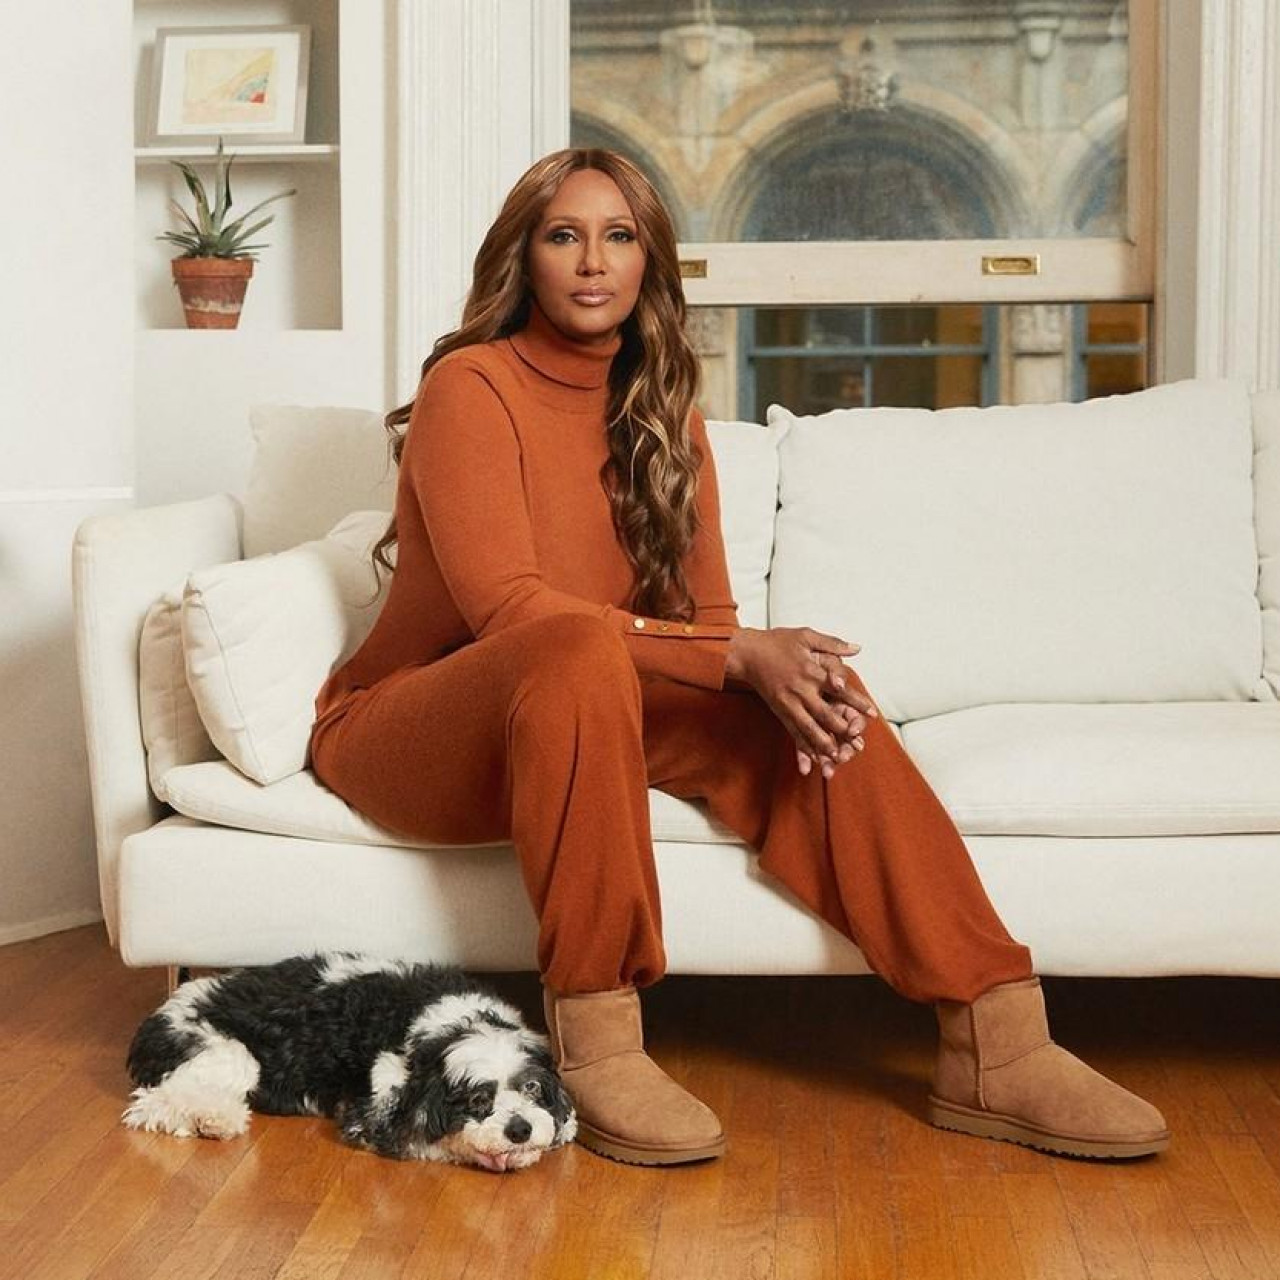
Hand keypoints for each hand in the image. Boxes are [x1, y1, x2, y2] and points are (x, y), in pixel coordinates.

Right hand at [724, 627, 878, 776]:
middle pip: (824, 713)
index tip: (872, 713)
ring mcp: (788, 703)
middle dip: (841, 729)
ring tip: (836, 756)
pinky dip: (803, 745)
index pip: (839, 688)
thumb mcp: (806, 635)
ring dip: (823, 743)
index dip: (857, 701)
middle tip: (857, 741)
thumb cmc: (776, 642)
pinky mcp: (779, 711)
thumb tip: (857, 648)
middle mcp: (800, 689)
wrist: (746, 653)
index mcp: (810, 671)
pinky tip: (812, 757)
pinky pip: (793, 731)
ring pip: (808, 727)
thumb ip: (833, 643)